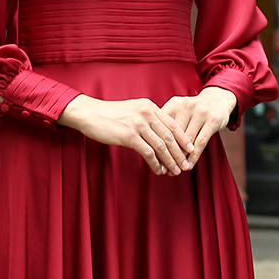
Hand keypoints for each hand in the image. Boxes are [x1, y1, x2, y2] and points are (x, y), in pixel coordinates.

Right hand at [57, 95, 194, 174]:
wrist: (89, 114)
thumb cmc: (109, 114)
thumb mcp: (132, 110)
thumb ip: (147, 117)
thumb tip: (159, 132)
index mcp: (149, 106)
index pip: (172, 124)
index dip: (183, 139)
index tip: (190, 150)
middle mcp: (147, 113)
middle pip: (170, 136)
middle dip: (179, 153)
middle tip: (185, 165)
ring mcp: (138, 124)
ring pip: (161, 146)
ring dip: (170, 161)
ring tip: (175, 171)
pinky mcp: (129, 136)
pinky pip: (148, 153)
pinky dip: (156, 164)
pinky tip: (158, 170)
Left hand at [160, 87, 236, 167]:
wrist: (218, 99)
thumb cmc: (192, 110)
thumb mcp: (178, 110)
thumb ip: (164, 124)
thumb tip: (148, 145)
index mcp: (173, 104)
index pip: (161, 127)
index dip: (156, 144)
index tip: (152, 160)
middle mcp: (185, 107)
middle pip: (173, 135)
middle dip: (167, 154)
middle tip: (163, 169)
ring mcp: (200, 113)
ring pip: (186, 140)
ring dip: (180, 158)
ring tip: (175, 171)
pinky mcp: (212, 120)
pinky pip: (200, 142)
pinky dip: (193, 156)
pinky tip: (189, 166)